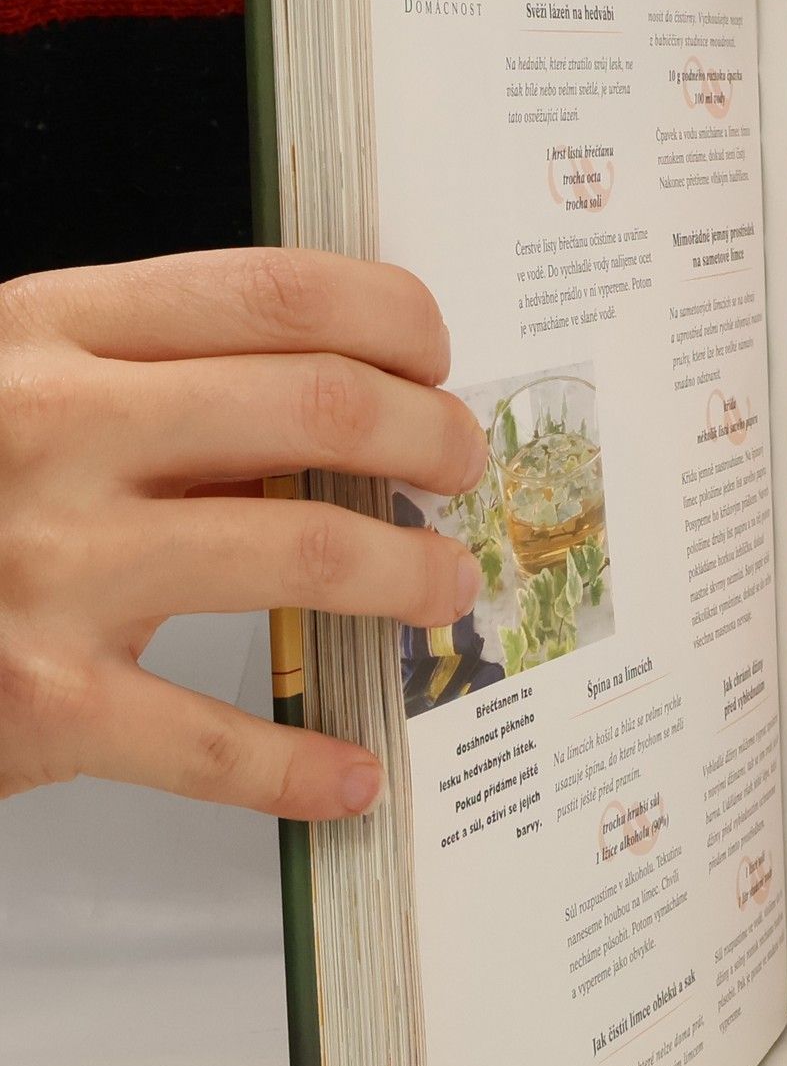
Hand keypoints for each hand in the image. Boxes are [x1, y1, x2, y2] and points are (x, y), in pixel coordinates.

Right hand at [0, 249, 487, 817]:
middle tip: (463, 470)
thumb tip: (351, 413)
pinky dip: (302, 766)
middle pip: (319, 404)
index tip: (438, 358)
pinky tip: (351, 775)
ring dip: (408, 575)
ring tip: (442, 590)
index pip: (276, 291)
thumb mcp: (20, 391)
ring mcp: (44, 565)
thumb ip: (161, 390)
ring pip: (301, 549)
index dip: (397, 320)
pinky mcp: (38, 699)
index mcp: (49, 333)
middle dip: (432, 438)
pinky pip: (213, 738)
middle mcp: (52, 429)